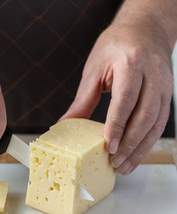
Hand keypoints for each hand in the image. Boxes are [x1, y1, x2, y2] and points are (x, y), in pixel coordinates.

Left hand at [60, 20, 172, 173]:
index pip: (126, 99)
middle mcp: (152, 74)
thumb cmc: (116, 46)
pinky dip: (148, 141)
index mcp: (131, 63)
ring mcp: (164, 85)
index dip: (117, 125)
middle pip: (144, 115)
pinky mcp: (167, 94)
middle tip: (114, 161)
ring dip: (141, 148)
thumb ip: (83, 99)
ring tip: (125, 165)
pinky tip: (137, 153)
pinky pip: (160, 122)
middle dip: (130, 142)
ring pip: (156, 123)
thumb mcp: (94, 69)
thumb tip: (66, 123)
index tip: (109, 145)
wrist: (144, 29)